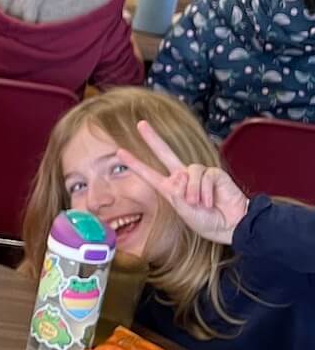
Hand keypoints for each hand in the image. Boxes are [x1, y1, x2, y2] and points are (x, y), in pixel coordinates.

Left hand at [117, 119, 249, 243]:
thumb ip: (177, 193)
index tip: (120, 152)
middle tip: (140, 124)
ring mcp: (198, 174)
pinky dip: (206, 191)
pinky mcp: (214, 173)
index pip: (149, 173)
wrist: (231, 225)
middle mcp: (182, 178)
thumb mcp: (184, 211)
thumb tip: (180, 175)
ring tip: (200, 205)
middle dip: (153, 138)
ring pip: (188, 172)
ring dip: (193, 191)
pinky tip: (211, 201)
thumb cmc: (207, 221)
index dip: (135, 163)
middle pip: (165, 152)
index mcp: (170, 188)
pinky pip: (205, 176)